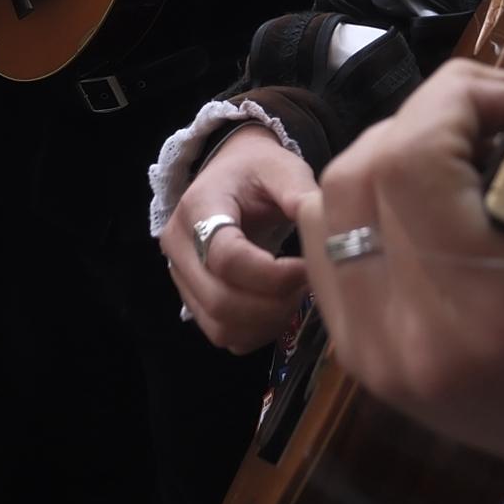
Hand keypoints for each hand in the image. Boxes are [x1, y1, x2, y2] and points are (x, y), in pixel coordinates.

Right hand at [161, 127, 316, 350]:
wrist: (232, 176)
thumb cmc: (257, 171)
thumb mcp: (281, 168)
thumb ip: (299, 193)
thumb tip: (324, 224)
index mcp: (198, 208)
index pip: (226, 258)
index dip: (272, 274)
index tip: (308, 268)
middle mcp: (179, 248)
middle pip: (220, 300)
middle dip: (274, 303)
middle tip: (309, 283)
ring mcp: (182, 279)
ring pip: (220, 326)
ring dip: (267, 321)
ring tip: (297, 294)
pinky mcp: (194, 301)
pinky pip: (224, 335)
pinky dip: (257, 332)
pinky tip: (281, 306)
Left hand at [301, 60, 503, 503]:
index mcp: (485, 314)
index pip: (412, 160)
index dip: (458, 102)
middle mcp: (409, 339)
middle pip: (359, 174)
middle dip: (423, 122)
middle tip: (492, 121)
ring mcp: (371, 354)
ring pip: (329, 203)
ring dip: (388, 157)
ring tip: (460, 158)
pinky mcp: (356, 357)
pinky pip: (327, 246)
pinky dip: (369, 205)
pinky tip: (430, 205)